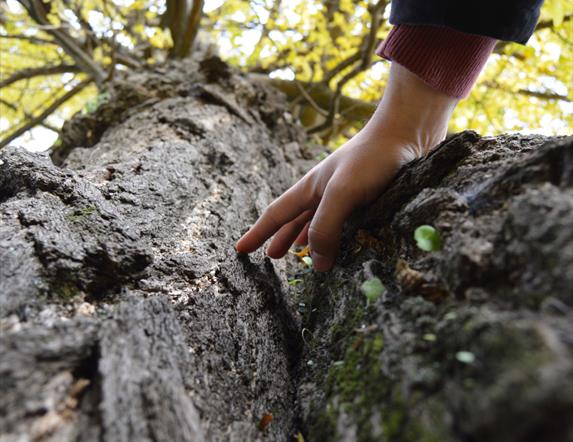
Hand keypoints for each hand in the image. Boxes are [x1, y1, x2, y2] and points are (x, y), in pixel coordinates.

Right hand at [235, 63, 458, 270]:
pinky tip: (342, 240)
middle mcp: (325, 191)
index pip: (276, 214)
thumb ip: (326, 227)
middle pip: (295, 219)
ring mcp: (347, 194)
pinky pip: (343, 222)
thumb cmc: (372, 159)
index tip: (240, 249)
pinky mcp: (369, 198)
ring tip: (299, 253)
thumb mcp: (342, 193)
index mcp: (311, 188)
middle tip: (271, 257)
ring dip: (306, 237)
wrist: (409, 132)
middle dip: (280, 237)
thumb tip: (318, 263)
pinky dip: (335, 236)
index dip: (257, 233)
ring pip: (318, 221)